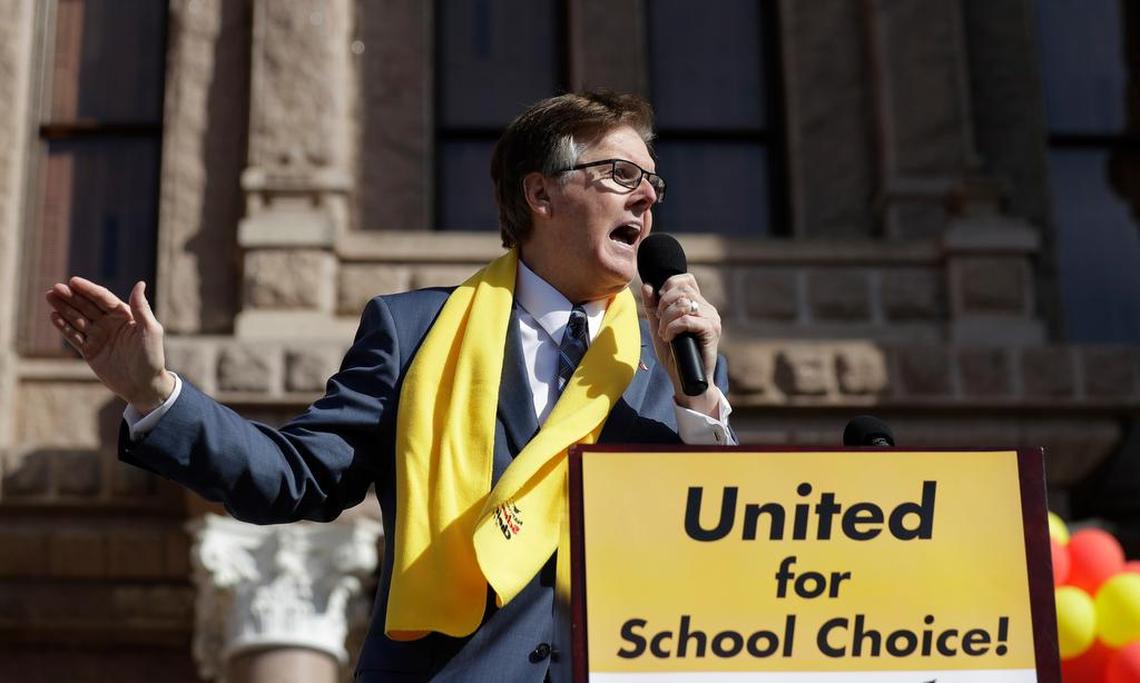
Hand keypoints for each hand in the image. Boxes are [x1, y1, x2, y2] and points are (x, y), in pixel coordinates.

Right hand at [45, 278, 173, 413]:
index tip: (73, 281)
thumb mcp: (150, 331)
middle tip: (55, 288)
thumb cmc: (152, 357)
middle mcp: (110, 323)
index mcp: (124, 315)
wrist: (144, 386)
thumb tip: (139, 283)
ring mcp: (98, 337)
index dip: (88, 289)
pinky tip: (54, 316)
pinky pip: (74, 336)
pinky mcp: (90, 351)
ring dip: (64, 308)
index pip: (103, 298)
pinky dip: (64, 327)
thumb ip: (141, 308)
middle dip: (71, 297)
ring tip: (50, 297)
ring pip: (77, 319)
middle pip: (87, 306)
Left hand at [640, 274, 722, 415]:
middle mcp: (708, 308)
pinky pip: (687, 320)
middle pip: (681, 289)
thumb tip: (647, 285)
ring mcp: (712, 318)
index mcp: (698, 305)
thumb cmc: (674, 355)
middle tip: (660, 322)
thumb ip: (652, 306)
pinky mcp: (711, 330)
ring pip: (683, 303)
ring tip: (664, 333)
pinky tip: (669, 338)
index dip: (669, 286)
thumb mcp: (658, 327)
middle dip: (663, 304)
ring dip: (666, 318)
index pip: (686, 280)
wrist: (687, 380)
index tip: (660, 305)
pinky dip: (672, 327)